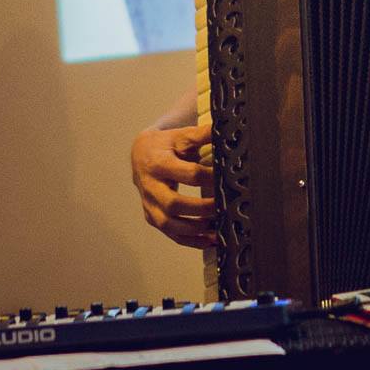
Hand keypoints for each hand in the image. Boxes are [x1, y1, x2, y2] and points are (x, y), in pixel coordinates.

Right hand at [130, 121, 217, 248]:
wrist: (141, 154)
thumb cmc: (168, 144)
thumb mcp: (182, 136)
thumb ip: (203, 134)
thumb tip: (226, 128)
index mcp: (158, 163)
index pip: (187, 174)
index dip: (209, 177)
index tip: (227, 178)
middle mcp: (150, 186)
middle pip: (173, 204)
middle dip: (201, 208)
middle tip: (223, 206)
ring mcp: (149, 204)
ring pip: (169, 224)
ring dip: (196, 229)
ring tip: (220, 229)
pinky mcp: (152, 216)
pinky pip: (170, 233)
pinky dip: (190, 240)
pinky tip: (211, 241)